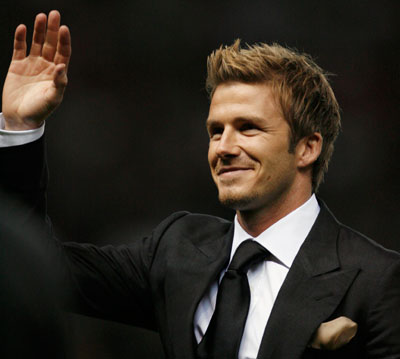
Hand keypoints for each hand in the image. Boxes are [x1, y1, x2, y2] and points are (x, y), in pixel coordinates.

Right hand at [2, 10, 70, 129]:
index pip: (63, 53)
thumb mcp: (53, 98)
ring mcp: (32, 64)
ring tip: (41, 17)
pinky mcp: (17, 65)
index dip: (64, 41)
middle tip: (55, 14)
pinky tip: (23, 28)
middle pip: (51, 44)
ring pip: (36, 43)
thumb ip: (59, 83)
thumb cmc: (40, 110)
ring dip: (39, 30)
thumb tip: (61, 66)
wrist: (20, 117)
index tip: (64, 28)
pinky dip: (21, 38)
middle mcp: (46, 66)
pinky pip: (19, 48)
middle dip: (53, 30)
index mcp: (57, 73)